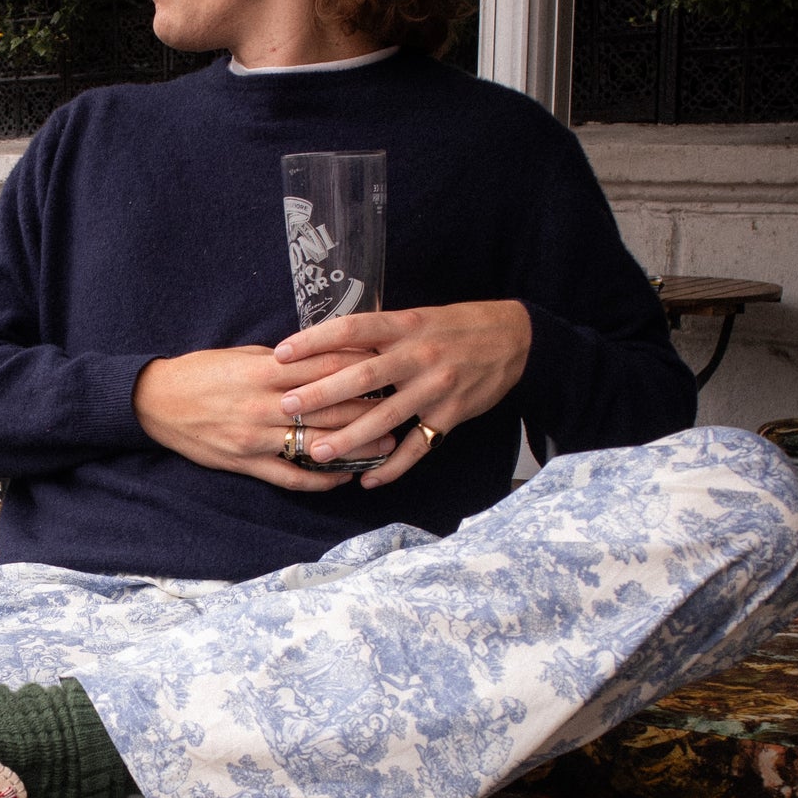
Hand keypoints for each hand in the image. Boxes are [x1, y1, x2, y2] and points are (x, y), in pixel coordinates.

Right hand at [134, 345, 398, 490]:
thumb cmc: (200, 372)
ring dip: (356, 446)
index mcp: (265, 371)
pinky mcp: (246, 462)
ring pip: (316, 442)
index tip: (390, 365)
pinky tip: (343, 478)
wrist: (155, 401)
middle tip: (404, 406)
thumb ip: (282, 360)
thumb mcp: (242, 355)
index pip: (326, 366)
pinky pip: (290, 476)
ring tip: (388, 446)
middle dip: (371, 407)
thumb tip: (324, 357)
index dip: (361, 366)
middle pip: (330, 406)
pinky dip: (320, 479)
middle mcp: (264, 404)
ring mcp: (255, 436)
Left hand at [274, 301, 532, 486]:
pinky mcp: (451, 415)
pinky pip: (418, 447)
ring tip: (317, 451)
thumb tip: (328, 343)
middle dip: (321, 394)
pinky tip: (368, 480)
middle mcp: (419, 355)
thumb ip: (380, 334)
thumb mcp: (418, 317)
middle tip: (287, 407)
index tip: (280, 353)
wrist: (516, 339)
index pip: (352, 329)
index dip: (314, 340)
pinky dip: (392, 467)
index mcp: (406, 325)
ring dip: (350, 437)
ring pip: (386, 417)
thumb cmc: (457, 326)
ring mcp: (436, 387)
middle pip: (363, 376)